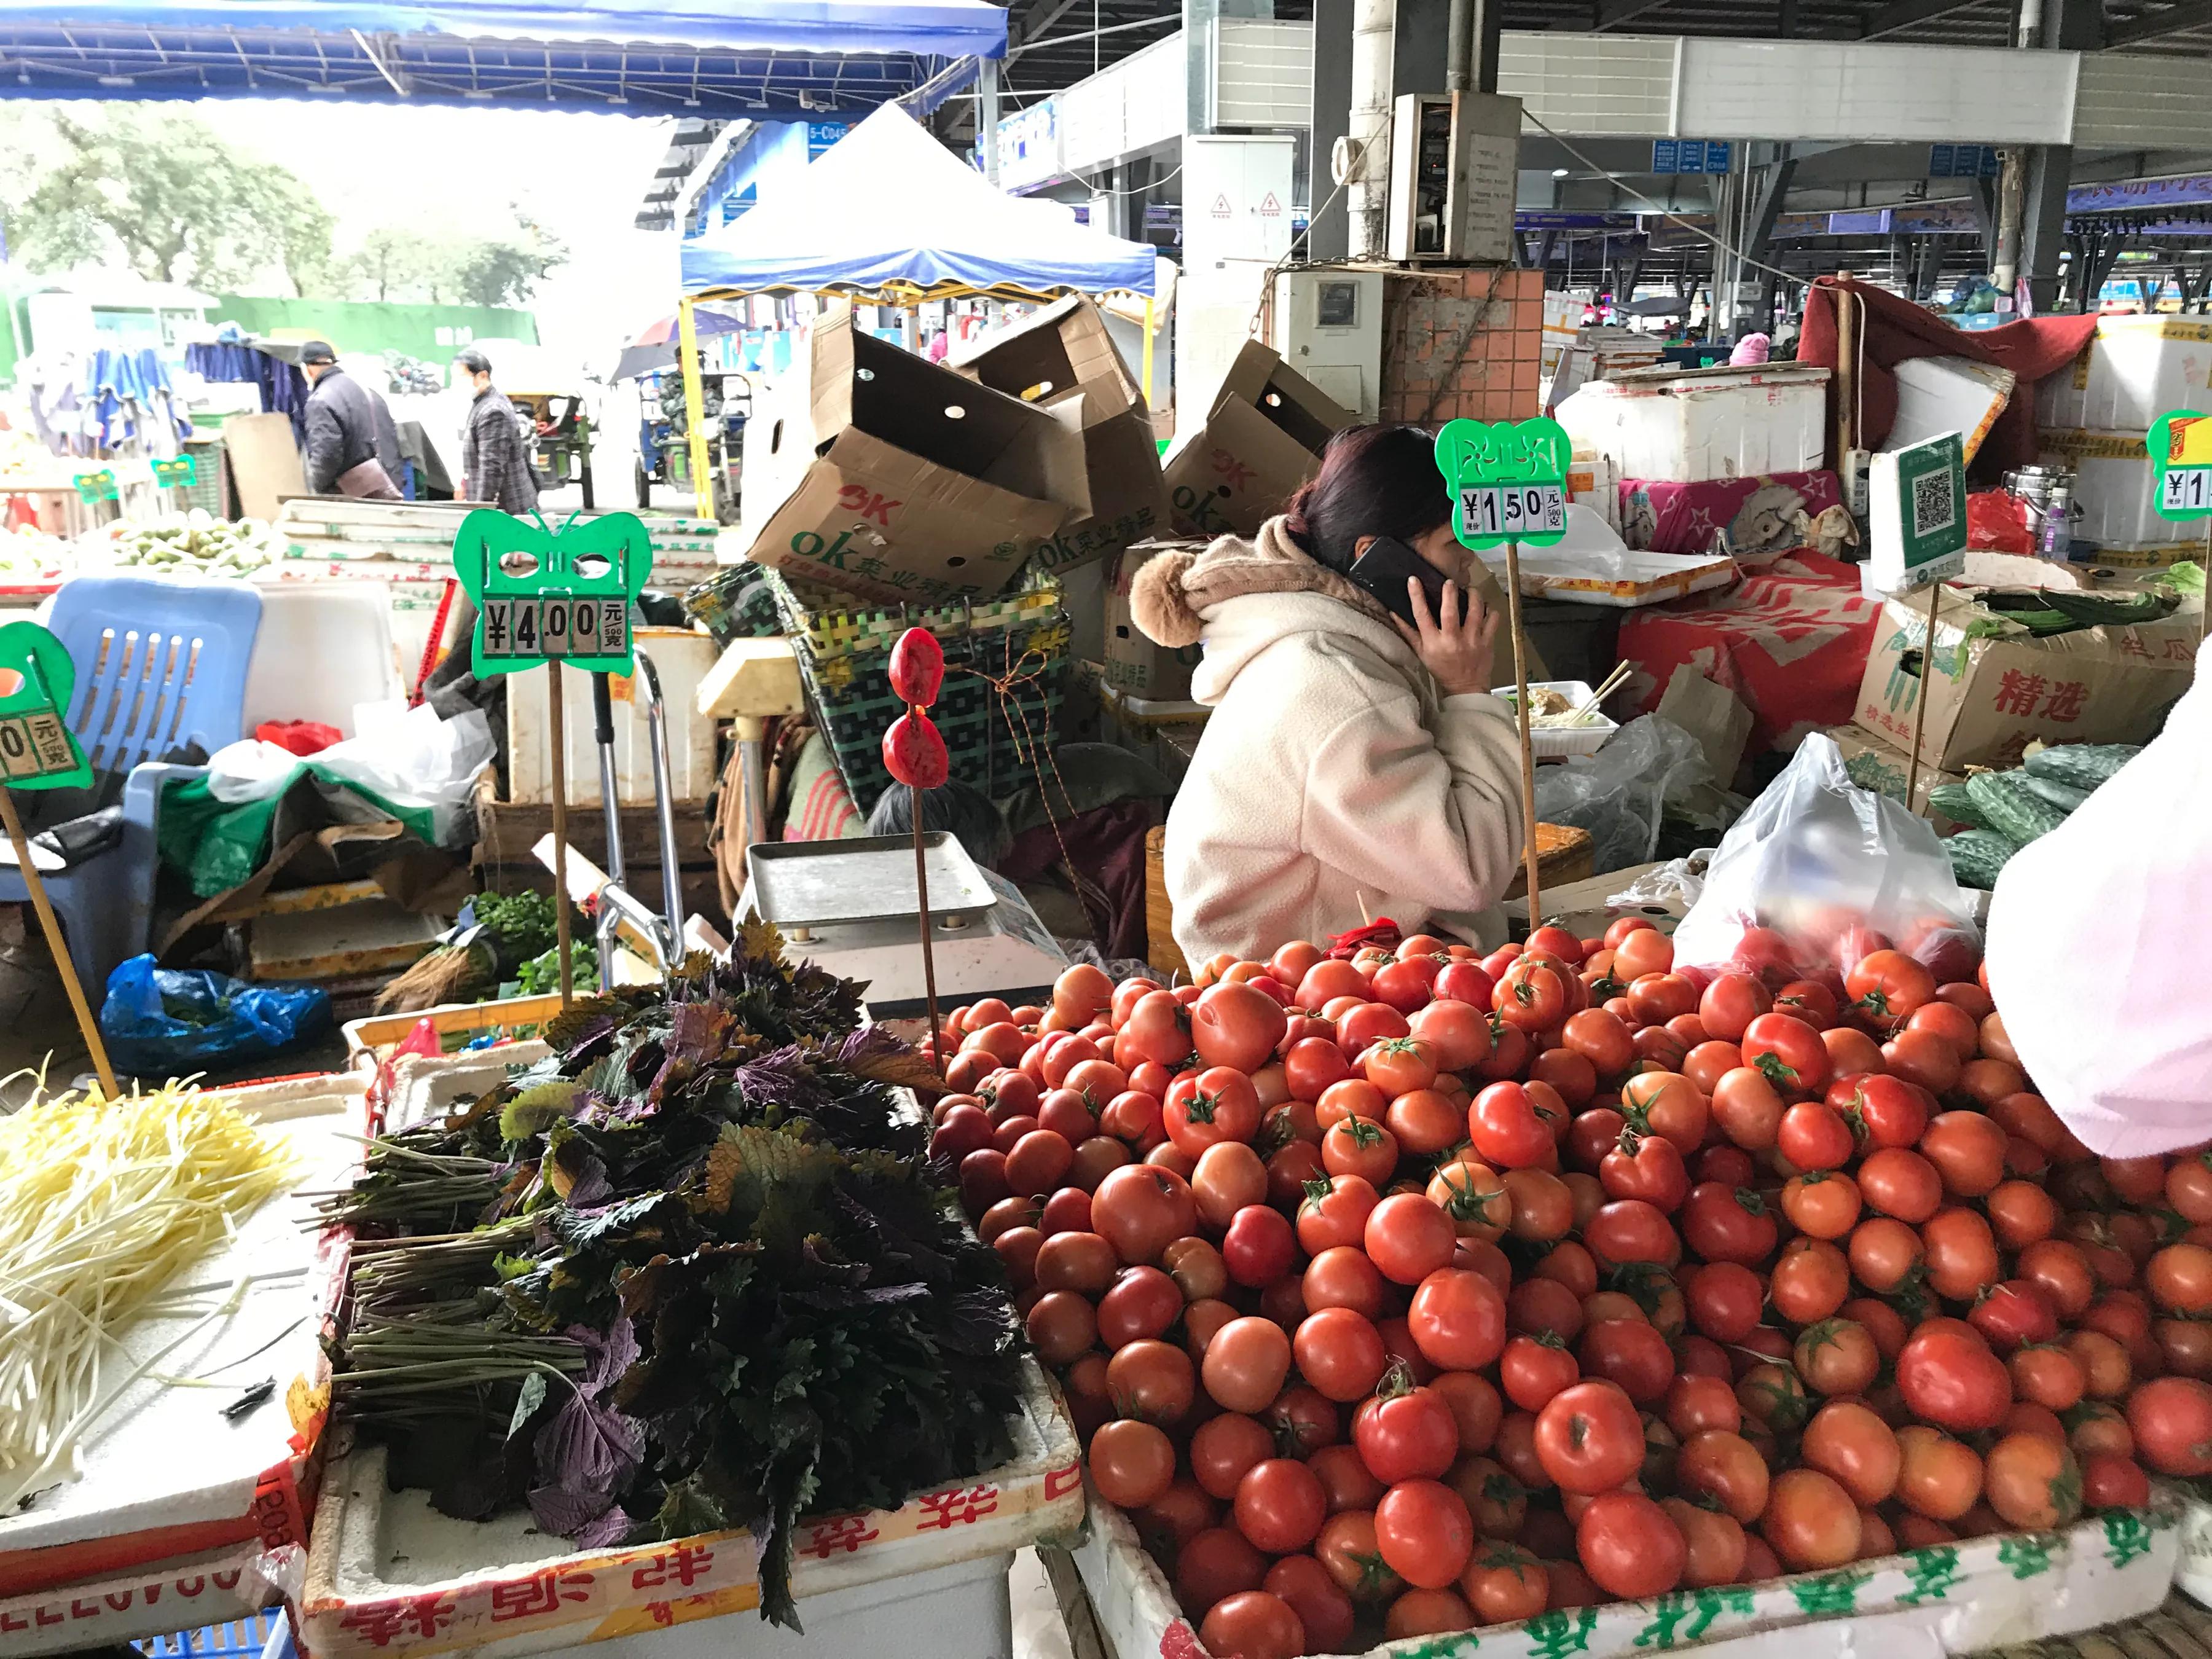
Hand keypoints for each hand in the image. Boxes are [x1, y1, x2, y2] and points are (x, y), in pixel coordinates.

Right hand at [1393, 578, 1500, 696]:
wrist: (1466, 687)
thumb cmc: (1441, 668)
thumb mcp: (1421, 653)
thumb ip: (1409, 632)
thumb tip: (1394, 612)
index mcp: (1433, 643)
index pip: (1422, 616)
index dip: (1416, 596)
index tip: (1413, 580)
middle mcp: (1452, 641)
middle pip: (1450, 611)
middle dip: (1449, 593)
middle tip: (1449, 581)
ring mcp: (1472, 641)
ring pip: (1475, 611)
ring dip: (1474, 596)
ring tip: (1471, 590)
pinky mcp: (1488, 642)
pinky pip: (1492, 619)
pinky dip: (1490, 609)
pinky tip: (1485, 607)